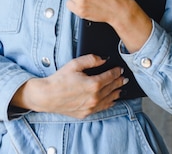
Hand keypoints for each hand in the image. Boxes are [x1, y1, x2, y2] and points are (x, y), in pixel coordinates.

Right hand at [12, 55, 127, 118]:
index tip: (121, 69)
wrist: (47, 96)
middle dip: (119, 82)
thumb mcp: (75, 64)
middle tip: (124, 78)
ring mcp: (91, 107)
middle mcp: (95, 97)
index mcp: (93, 84)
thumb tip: (103, 59)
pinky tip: (112, 100)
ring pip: (109, 99)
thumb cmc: (59, 80)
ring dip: (117, 93)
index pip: (111, 76)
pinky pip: (102, 108)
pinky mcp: (86, 113)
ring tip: (121, 88)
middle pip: (112, 88)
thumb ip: (91, 60)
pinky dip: (109, 103)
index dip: (117, 72)